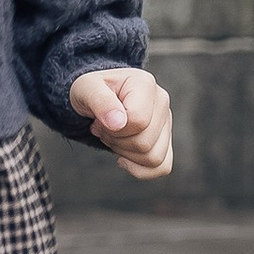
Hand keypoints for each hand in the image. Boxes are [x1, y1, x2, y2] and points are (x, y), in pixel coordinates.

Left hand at [70, 66, 172, 180]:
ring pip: (154, 158)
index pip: (138, 120)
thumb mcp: (86, 89)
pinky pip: (161, 167)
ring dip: (125, 154)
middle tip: (103, 128)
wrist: (97, 96)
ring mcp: (166, 122)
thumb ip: (100, 101)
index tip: (99, 120)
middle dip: (116, 141)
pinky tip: (123, 157)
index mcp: (145, 84)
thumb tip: (118, 123)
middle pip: (145, 143)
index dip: (113, 128)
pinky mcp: (165, 141)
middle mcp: (162, 102)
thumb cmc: (92, 90)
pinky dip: (139, 169)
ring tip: (112, 137)